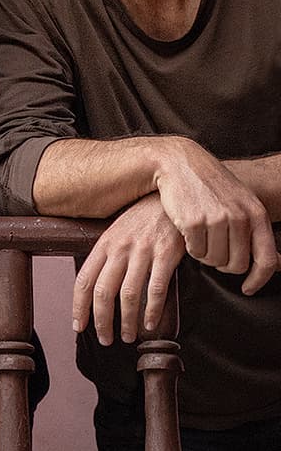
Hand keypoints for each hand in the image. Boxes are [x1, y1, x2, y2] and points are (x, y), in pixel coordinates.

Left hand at [73, 194, 184, 345]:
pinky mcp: (165, 255)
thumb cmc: (142, 219)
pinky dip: (152, 310)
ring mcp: (142, 252)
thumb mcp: (117, 232)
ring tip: (128, 336)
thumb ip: (108, 256)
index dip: (79, 306)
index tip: (79, 326)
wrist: (168, 197)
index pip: (84, 280)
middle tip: (105, 339)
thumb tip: (98, 286)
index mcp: (103, 245)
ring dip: (127, 321)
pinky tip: (150, 323)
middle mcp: (119, 249)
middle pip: (103, 292)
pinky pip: (155, 288)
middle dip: (101, 320)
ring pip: (128, 294)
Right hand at [153, 137, 276, 293]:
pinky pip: (196, 252)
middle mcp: (239, 216)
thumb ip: (255, 229)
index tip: (248, 288)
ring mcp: (216, 218)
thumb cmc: (210, 184)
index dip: (258, 279)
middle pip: (236, 265)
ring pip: (214, 260)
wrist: (178, 162)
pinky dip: (191, 247)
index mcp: (255, 213)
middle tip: (214, 250)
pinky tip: (189, 231)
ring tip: (201, 236)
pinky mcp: (193, 221)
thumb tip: (278, 264)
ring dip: (206, 255)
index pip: (267, 259)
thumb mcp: (241, 200)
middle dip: (223, 264)